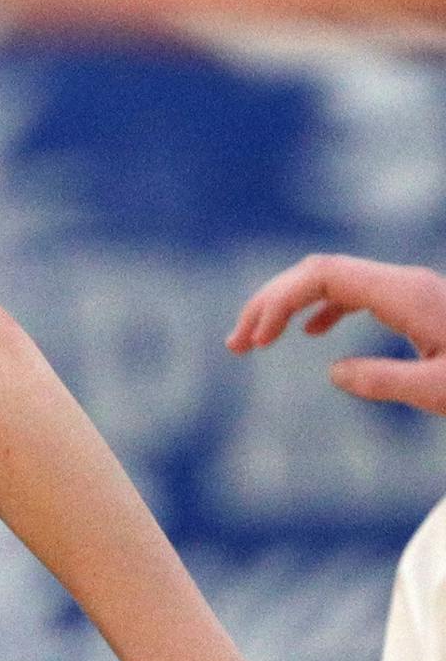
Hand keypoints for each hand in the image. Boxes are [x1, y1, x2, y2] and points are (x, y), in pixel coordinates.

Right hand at [226, 254, 445, 413]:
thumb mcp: (438, 388)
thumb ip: (383, 380)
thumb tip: (333, 373)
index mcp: (402, 291)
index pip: (321, 275)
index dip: (279, 301)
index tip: (258, 342)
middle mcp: (401, 281)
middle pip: (316, 272)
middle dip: (269, 302)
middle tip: (236, 344)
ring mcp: (406, 289)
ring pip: (330, 280)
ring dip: (288, 304)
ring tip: (257, 340)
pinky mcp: (412, 303)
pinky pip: (352, 292)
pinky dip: (318, 307)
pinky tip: (309, 332)